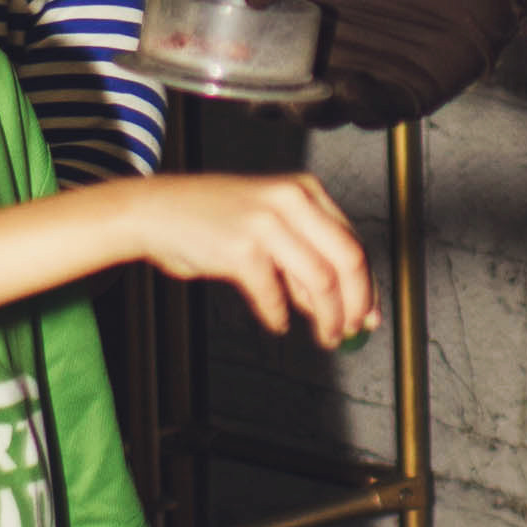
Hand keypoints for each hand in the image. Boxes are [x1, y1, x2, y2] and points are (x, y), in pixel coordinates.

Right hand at [126, 170, 375, 350]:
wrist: (157, 211)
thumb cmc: (214, 219)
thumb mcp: (271, 222)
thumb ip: (306, 254)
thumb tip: (346, 302)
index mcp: (305, 191)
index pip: (353, 242)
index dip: (366, 285)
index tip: (369, 313)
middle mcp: (292, 201)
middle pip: (347, 261)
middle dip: (355, 304)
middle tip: (351, 331)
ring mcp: (267, 223)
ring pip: (320, 282)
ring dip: (326, 318)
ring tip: (323, 335)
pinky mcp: (242, 250)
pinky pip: (274, 296)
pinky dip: (279, 316)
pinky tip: (277, 323)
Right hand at [245, 0, 519, 125]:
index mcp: (302, 24)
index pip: (264, 60)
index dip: (243, 74)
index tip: (226, 77)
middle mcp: (332, 56)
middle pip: (291, 96)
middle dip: (274, 105)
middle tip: (263, 101)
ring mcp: (371, 75)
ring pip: (333, 111)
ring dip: (317, 112)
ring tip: (307, 101)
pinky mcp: (412, 89)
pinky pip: (383, 109)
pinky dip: (366, 107)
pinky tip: (353, 90)